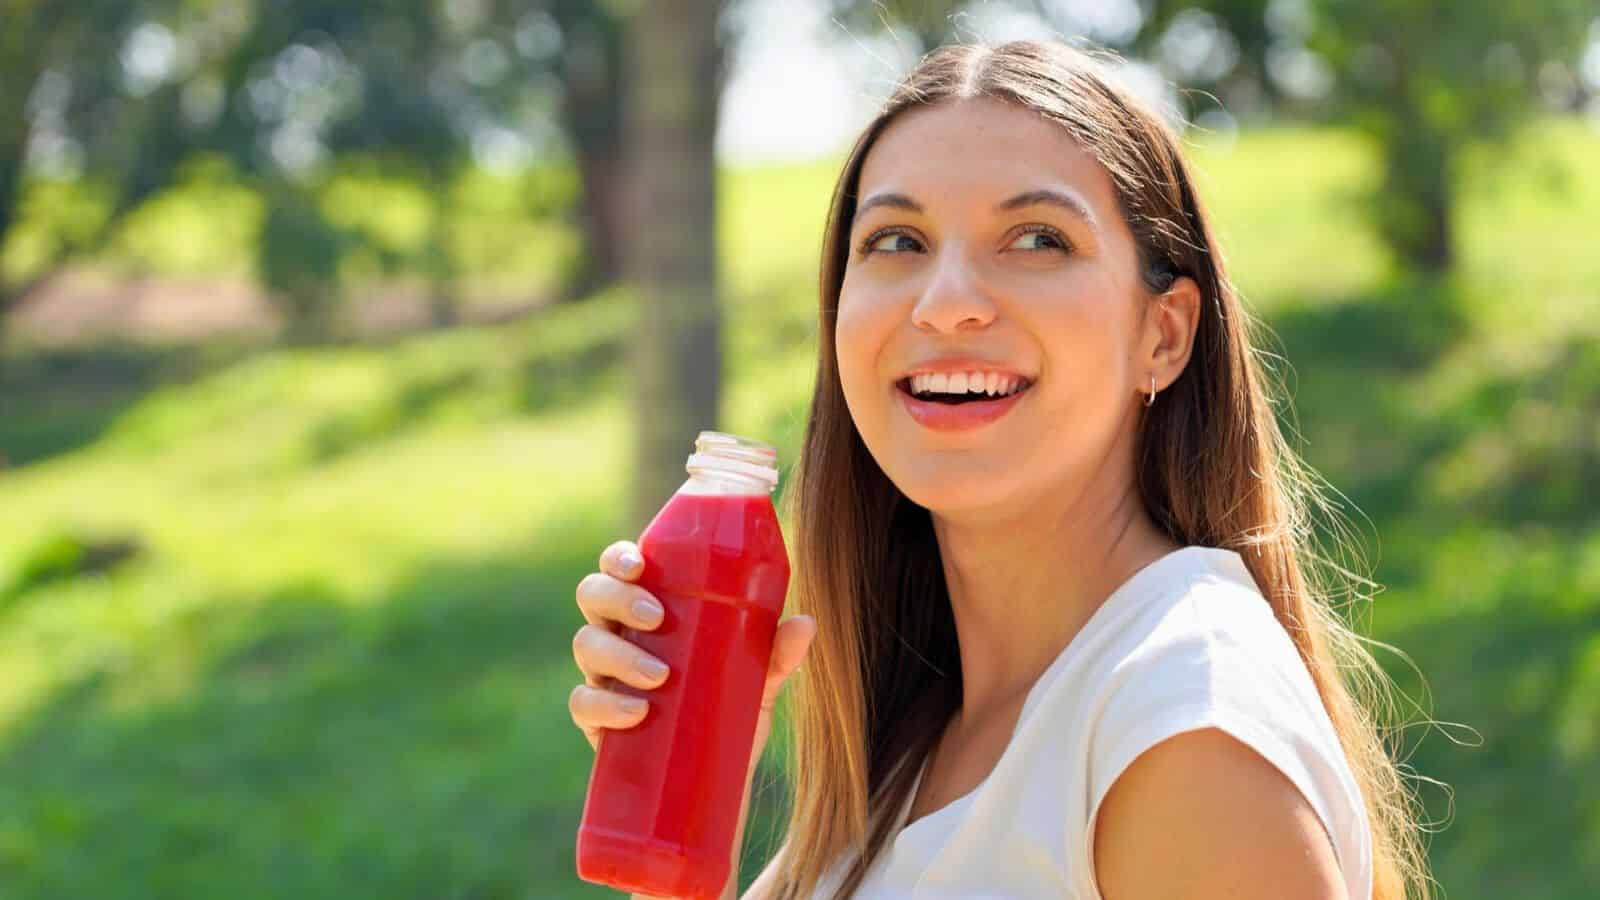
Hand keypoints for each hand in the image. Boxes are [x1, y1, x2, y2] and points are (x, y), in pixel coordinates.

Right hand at [568, 539, 815, 778]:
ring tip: (660, 676)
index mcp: (650, 610)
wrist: (716, 786)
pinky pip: (583, 704)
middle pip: (593, 596)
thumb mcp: (759, 682)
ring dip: (619, 653)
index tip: (639, 564)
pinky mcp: (597, 722)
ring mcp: (604, 677)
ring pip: (586, 645)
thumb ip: (778, 654)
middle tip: (657, 619)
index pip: (621, 568)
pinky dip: (605, 705)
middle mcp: (620, 635)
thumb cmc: (731, 714)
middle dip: (619, 599)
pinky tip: (637, 713)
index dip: (618, 558)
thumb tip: (805, 623)